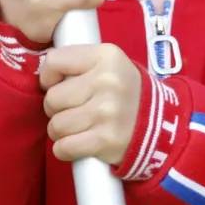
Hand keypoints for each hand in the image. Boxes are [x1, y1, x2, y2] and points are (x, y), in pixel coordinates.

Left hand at [40, 43, 141, 165]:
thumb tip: (43, 76)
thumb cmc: (124, 92)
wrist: (160, 125)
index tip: (57, 85)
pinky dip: (65, 149)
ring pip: (56, 125)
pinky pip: (64, 147)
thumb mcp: (109, 63)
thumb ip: (78, 62)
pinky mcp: (105, 140)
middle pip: (52, 98)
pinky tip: (77, 143)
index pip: (54, 61)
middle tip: (71, 109)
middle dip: (55, 108)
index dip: (49, 76)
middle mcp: (106, 82)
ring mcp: (106, 112)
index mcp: (106, 56)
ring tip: (76, 126)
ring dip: (60, 130)